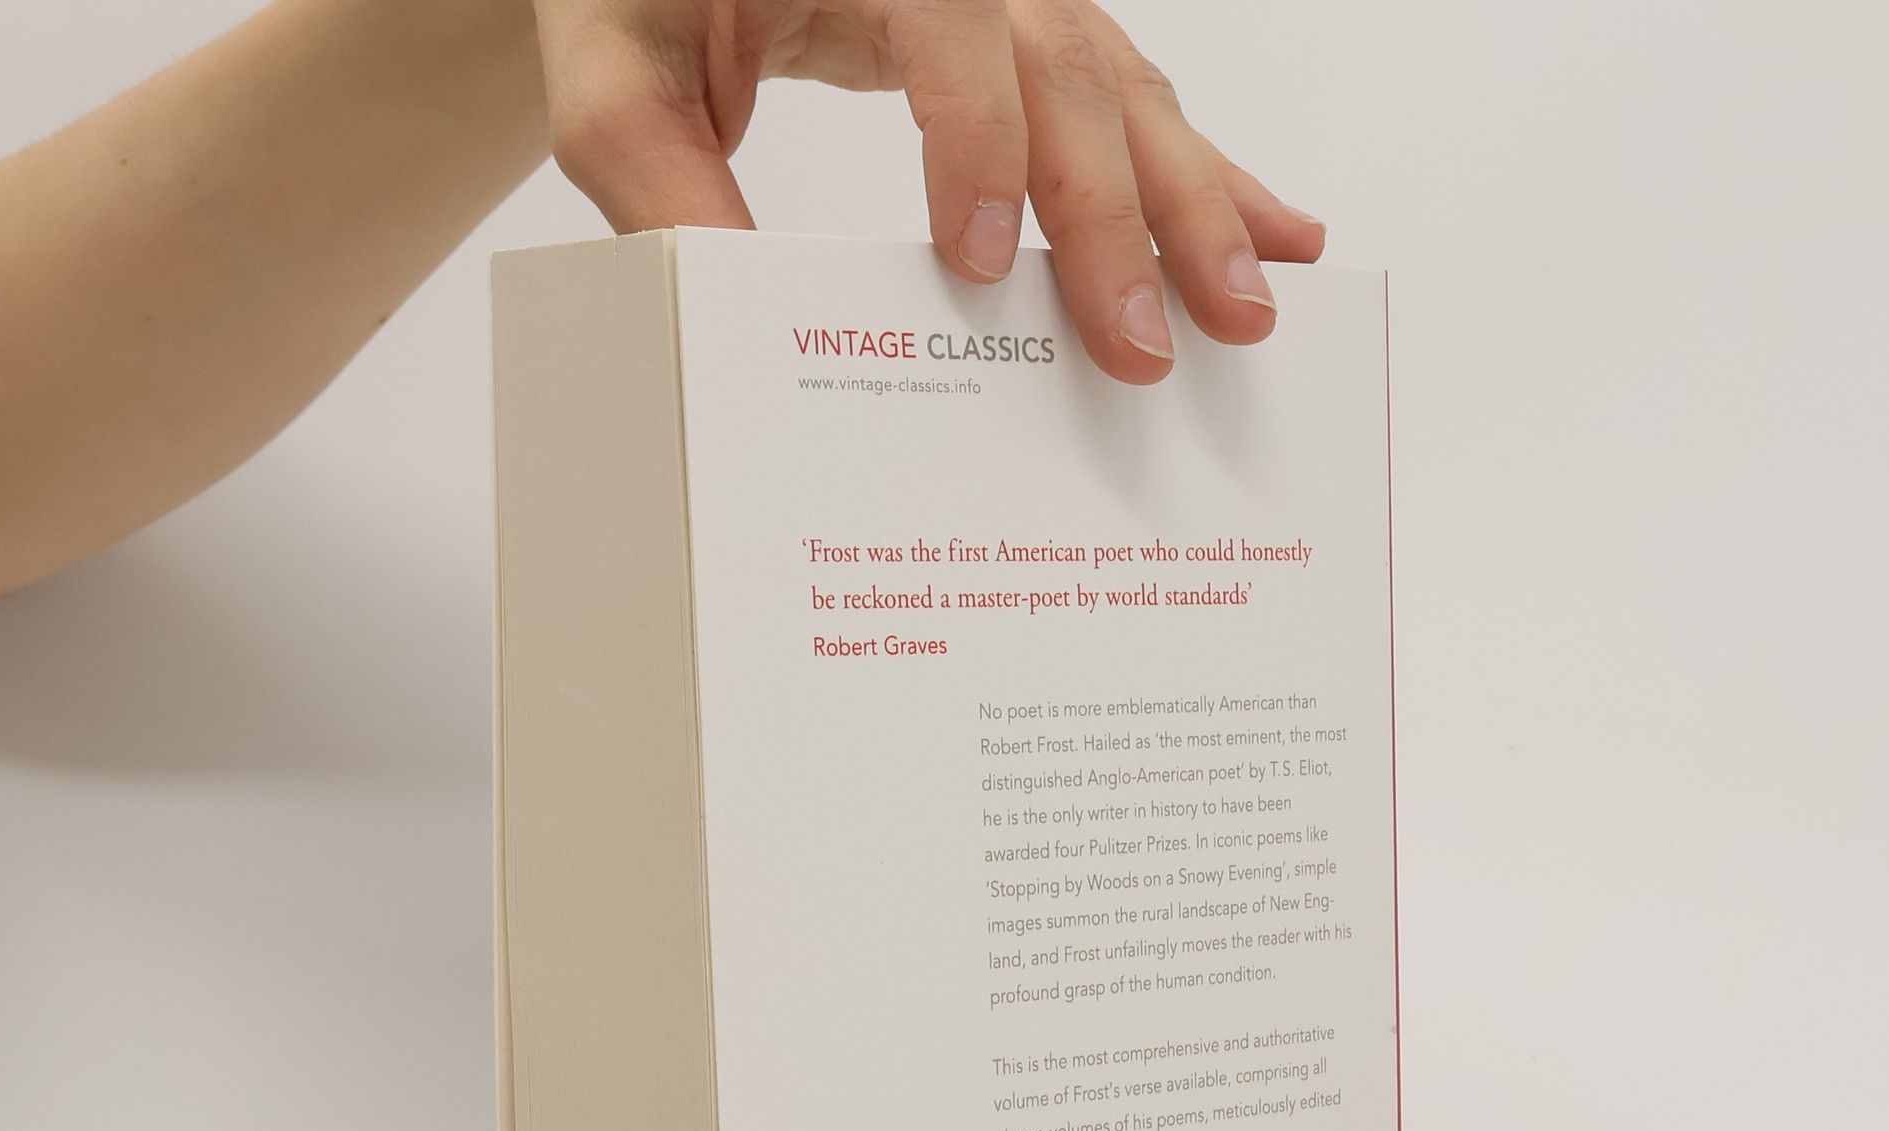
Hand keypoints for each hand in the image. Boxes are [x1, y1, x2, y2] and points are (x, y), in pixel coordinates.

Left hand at [531, 0, 1324, 383]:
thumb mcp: (613, 82)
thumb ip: (662, 185)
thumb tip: (750, 330)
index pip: (946, 24)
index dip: (975, 137)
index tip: (980, 264)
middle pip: (1067, 66)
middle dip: (1118, 212)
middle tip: (1148, 341)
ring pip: (1124, 83)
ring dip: (1194, 201)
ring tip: (1248, 305)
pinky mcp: (1033, 35)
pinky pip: (1131, 93)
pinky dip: (1202, 168)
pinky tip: (1275, 224)